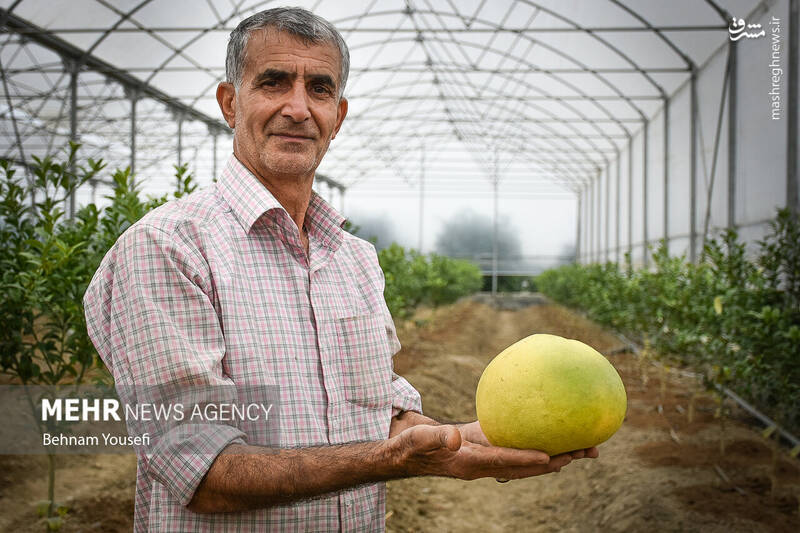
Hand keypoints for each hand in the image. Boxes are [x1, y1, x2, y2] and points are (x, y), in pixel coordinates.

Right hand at [389, 424, 591, 480]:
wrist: (407, 451)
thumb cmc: (409, 445)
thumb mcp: (417, 439)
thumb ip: (436, 437)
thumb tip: (456, 436)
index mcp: (470, 463)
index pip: (504, 462)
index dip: (528, 460)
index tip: (552, 456)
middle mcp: (486, 465)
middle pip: (528, 465)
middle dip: (558, 459)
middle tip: (589, 450)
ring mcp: (490, 457)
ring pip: (529, 457)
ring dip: (557, 452)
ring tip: (587, 444)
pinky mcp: (489, 446)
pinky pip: (518, 444)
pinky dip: (537, 439)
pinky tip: (552, 427)